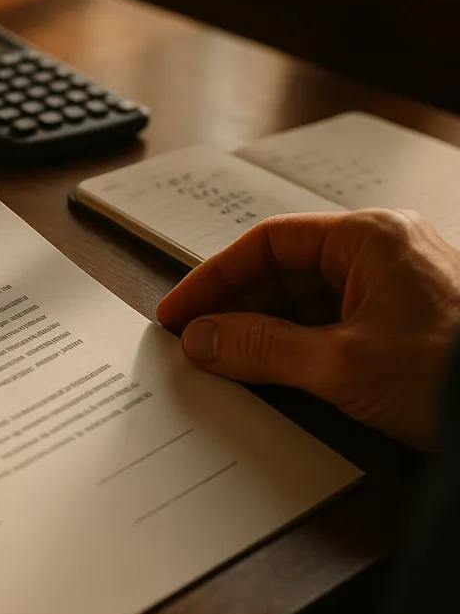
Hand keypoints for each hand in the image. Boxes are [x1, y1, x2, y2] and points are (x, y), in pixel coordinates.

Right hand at [156, 209, 459, 449]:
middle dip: (236, 308)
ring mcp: (397, 289)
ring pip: (307, 299)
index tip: (180, 312)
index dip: (214, 278)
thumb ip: (259, 348)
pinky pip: (332, 324)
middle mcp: (384, 253)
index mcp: (370, 238)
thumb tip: (201, 340)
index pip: (269, 242)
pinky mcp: (405, 326)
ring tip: (225, 362)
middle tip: (196, 343)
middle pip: (285, 270)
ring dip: (264, 330)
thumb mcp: (339, 363)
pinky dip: (296, 346)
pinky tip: (271, 372)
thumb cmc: (452, 376)